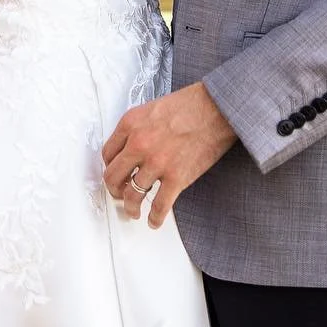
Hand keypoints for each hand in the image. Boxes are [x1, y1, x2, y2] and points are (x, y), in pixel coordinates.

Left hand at [101, 82, 236, 229]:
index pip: (108, 154)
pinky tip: (154, 221)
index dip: (110, 167)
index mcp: (131, 124)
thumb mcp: (153, 108)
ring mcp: (157, 163)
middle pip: (113, 177)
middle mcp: (138, 144)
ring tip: (133, 211)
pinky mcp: (177, 177)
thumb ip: (139, 127)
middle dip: (114, 190)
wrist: (218, 109)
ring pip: (132, 195)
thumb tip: (132, 147)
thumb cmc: (192, 104)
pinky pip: (160, 205)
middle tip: (118, 194)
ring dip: (131, 207)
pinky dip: (155, 218)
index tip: (115, 174)